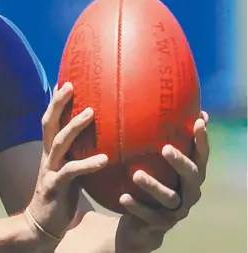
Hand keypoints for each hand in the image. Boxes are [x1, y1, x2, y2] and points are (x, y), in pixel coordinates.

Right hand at [26, 82, 108, 241]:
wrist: (43, 224)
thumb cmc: (61, 196)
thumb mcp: (68, 171)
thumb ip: (78, 155)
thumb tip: (101, 142)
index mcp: (50, 151)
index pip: (50, 120)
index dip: (56, 101)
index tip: (65, 80)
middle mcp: (47, 156)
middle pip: (49, 123)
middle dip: (58, 103)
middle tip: (71, 85)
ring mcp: (50, 170)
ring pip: (60, 142)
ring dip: (74, 126)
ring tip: (91, 113)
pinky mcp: (55, 187)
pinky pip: (71, 171)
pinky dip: (87, 163)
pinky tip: (104, 159)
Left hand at [115, 110, 209, 251]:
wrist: (142, 222)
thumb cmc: (151, 180)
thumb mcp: (155, 161)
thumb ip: (159, 138)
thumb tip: (153, 101)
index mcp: (190, 173)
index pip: (201, 154)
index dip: (202, 139)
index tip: (199, 121)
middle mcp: (189, 191)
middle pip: (192, 175)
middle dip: (180, 162)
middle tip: (165, 148)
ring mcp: (176, 209)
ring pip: (169, 198)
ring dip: (153, 186)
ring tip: (136, 175)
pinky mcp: (160, 224)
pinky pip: (149, 216)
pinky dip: (137, 207)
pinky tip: (123, 197)